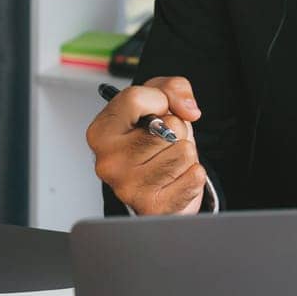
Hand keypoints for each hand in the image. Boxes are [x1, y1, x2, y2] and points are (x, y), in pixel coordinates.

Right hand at [85, 76, 205, 215]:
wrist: (158, 183)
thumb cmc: (154, 140)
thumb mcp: (159, 100)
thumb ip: (173, 88)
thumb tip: (188, 110)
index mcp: (101, 132)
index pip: (135, 98)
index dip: (160, 99)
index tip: (158, 110)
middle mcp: (108, 161)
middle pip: (169, 126)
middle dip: (177, 129)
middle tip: (163, 142)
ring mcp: (128, 187)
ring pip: (184, 151)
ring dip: (185, 152)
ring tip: (169, 159)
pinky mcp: (151, 207)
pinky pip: (195, 176)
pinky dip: (193, 174)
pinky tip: (175, 178)